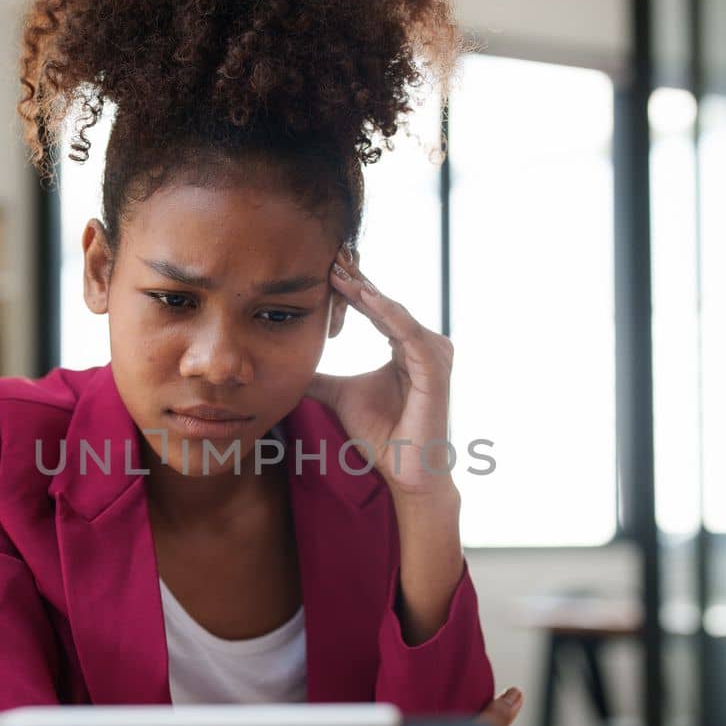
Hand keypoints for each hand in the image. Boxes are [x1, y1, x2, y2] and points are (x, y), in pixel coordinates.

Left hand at [303, 245, 455, 500]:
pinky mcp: (435, 369)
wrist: (404, 471)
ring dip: (369, 292)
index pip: (375, 308)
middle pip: (386, 302)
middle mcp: (422, 345)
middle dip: (358, 279)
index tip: (324, 267)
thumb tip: (289, 366)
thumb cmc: (381, 436)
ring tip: (341, 273)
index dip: (351, 288)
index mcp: (404, 346)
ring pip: (395, 313)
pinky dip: (387, 314)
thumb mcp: (339, 397)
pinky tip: (366, 298)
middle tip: (331, 255)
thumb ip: (320, 378)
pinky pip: (409, 333)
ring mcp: (433, 355)